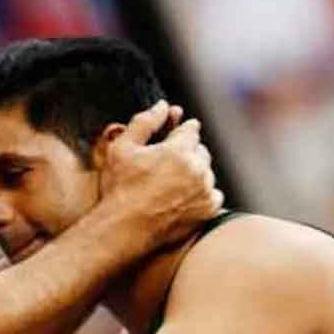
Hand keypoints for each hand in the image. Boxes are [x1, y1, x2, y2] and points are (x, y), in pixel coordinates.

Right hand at [100, 100, 222, 247]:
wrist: (124, 228)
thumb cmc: (120, 188)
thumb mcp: (122, 148)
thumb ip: (144, 122)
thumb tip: (162, 106)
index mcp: (179, 150)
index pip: (191, 129)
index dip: (183, 128)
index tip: (177, 132)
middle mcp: (197, 169)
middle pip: (201, 151)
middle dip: (188, 152)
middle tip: (169, 161)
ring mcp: (204, 191)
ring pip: (207, 172)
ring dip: (196, 172)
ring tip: (172, 182)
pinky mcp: (207, 210)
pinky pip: (213, 194)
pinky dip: (203, 193)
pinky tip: (183, 197)